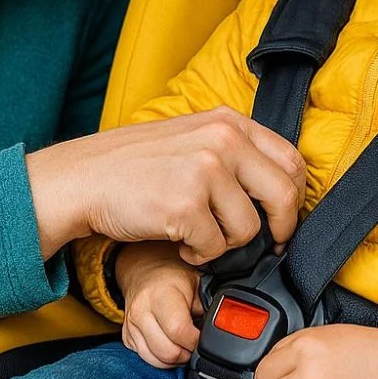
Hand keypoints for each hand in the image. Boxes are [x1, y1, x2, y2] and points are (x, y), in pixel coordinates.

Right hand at [25, 106, 305, 262]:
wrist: (84, 178)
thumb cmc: (137, 165)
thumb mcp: (192, 137)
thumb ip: (234, 152)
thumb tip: (280, 189)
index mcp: (228, 122)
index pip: (290, 160)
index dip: (293, 198)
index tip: (282, 218)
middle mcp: (222, 140)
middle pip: (283, 194)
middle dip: (279, 228)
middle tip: (264, 245)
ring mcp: (205, 171)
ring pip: (248, 228)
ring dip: (226, 245)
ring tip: (198, 237)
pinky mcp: (186, 206)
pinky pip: (215, 248)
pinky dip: (200, 256)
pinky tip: (179, 243)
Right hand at [115, 242, 202, 367]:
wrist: (143, 272)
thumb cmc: (173, 277)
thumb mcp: (196, 282)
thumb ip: (208, 304)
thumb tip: (222, 325)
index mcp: (161, 295)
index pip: (179, 331)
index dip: (196, 342)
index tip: (205, 340)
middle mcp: (142, 310)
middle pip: (167, 351)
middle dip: (186, 354)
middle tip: (195, 344)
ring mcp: (131, 326)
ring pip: (156, 360)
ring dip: (174, 359)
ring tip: (184, 345)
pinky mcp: (126, 337)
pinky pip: (146, 359)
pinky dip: (161, 359)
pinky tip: (170, 345)